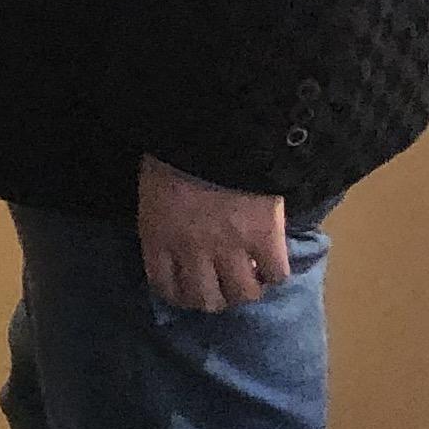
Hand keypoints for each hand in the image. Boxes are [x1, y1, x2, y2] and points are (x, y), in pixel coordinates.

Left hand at [138, 153, 289, 312]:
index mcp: (158, 235)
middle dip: (214, 299)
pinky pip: (277, 273)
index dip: (179, 294)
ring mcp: (231, 247)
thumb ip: (160, 218)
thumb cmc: (174, 150)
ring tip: (251, 278)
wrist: (216, 130)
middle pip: (206, 299)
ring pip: (243, 294)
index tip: (188, 291)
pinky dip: (276, 271)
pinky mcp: (266, 238)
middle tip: (222, 289)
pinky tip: (273, 260)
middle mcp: (192, 250)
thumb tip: (167, 238)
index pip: (165, 286)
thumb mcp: (152, 186)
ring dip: (247, 289)